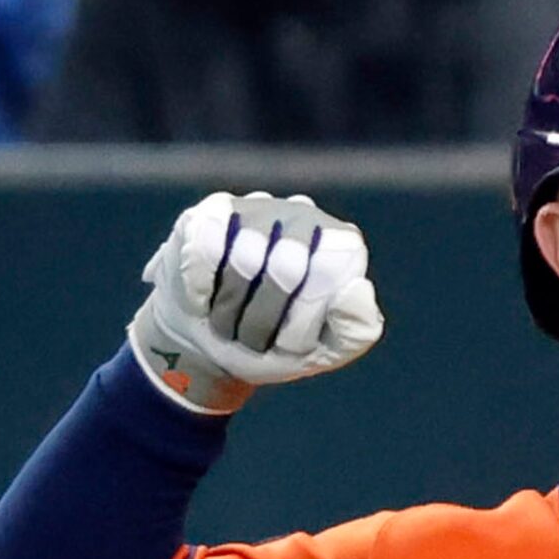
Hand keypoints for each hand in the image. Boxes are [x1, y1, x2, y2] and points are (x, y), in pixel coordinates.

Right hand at [130, 192, 385, 413]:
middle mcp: (306, 216)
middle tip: (252, 340)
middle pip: (286, 269)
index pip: (330, 275)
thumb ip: (355, 327)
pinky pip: (204, 249)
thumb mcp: (327, 350)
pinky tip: (203, 302)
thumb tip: (357, 287)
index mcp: (343, 247)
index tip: (288, 344)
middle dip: (262, 321)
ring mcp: (259, 208)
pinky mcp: (212, 212)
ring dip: (229, 311)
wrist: (215, 341)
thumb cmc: (280, 343)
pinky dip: (200, 291)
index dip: (302, 319)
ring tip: (229, 323)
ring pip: (243, 260)